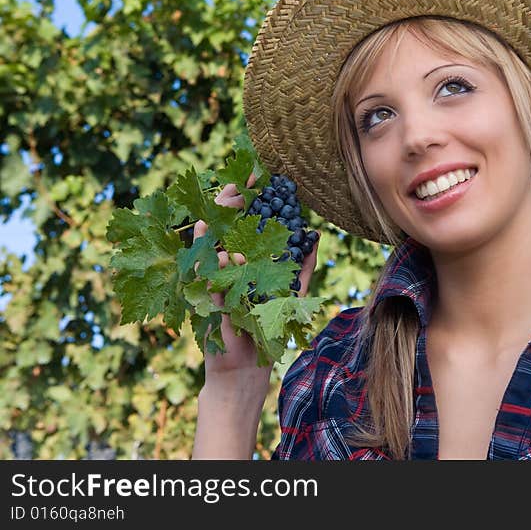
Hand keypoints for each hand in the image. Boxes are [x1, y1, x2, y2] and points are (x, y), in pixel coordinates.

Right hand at [193, 172, 320, 377]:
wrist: (242, 371)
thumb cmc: (264, 333)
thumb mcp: (289, 297)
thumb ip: (301, 269)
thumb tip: (315, 237)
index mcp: (245, 262)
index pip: (243, 223)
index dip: (248, 200)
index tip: (257, 176)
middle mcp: (224, 266)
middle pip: (223, 224)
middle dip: (231, 200)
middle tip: (241, 184)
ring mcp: (210, 278)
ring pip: (208, 238)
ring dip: (218, 217)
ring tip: (231, 199)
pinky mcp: (201, 293)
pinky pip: (199, 267)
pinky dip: (208, 252)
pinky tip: (218, 241)